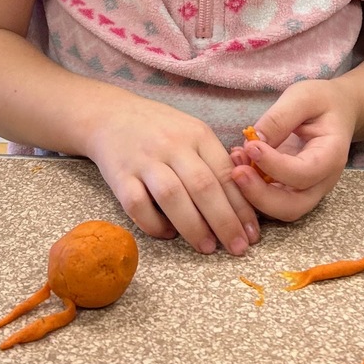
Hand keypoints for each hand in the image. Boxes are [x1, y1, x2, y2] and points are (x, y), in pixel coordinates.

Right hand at [85, 97, 259, 255]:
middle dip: (224, 221)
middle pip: (203, 185)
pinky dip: (154, 224)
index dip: (242, 206)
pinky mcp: (119, 175)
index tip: (252, 233)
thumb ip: (214, 160)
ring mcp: (144, 159)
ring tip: (207, 248)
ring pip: (172, 195)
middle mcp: (172, 144)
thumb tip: (244, 203)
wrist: (111, 115)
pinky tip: (168, 234)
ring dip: (193, 226)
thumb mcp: (192, 132)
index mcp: (197, 133)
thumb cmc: (160, 129)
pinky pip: (137, 205)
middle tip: (237, 248)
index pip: (225, 172)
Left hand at [229, 79, 354, 222]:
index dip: (275, 165)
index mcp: (331, 156)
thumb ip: (279, 118)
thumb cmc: (322, 102)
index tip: (251, 145)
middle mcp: (322, 181)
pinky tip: (238, 163)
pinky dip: (251, 189)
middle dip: (260, 195)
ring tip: (235, 165)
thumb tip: (254, 141)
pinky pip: (270, 199)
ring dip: (253, 195)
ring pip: (279, 210)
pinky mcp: (291, 188)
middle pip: (292, 207)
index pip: (304, 173)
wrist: (337, 111)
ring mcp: (307, 189)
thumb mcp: (303, 97)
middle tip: (236, 172)